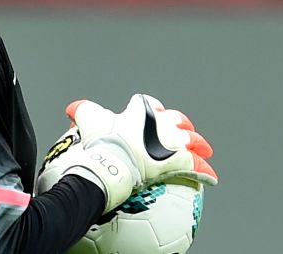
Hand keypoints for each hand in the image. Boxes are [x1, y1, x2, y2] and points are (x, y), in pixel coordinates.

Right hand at [67, 94, 217, 187]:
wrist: (112, 163)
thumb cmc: (100, 141)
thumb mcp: (88, 119)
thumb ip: (81, 111)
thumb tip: (71, 109)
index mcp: (141, 111)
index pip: (150, 105)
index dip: (151, 109)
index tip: (152, 115)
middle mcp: (161, 123)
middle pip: (177, 121)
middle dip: (182, 125)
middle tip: (185, 131)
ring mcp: (172, 142)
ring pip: (192, 141)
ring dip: (199, 145)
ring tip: (205, 150)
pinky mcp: (179, 161)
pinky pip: (198, 167)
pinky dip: (205, 172)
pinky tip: (212, 178)